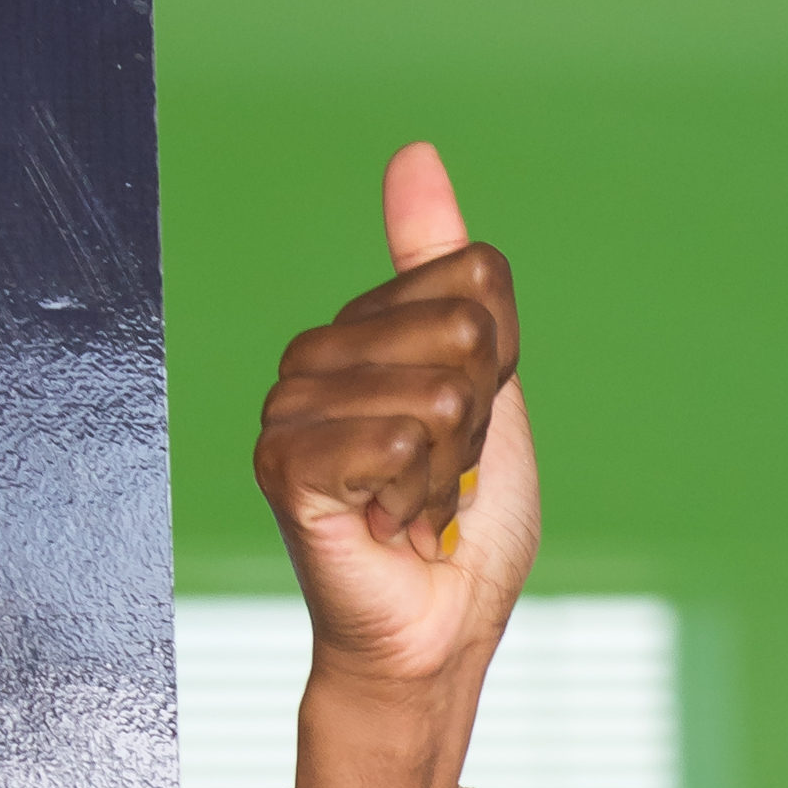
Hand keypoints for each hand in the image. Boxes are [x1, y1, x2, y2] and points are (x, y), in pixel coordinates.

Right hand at [255, 142, 542, 787]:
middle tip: (441, 479)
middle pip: (464, 332)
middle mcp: (314, 355)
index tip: (469, 429)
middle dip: (480, 424)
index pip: (476, 279)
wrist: (433, 632)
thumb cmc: (463, 524)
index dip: (502, 365)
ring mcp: (290, 406)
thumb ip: (449, 272)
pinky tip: (389, 524)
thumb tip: (413, 154)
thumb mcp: (487, 384)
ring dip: (452, 471)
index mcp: (364, 326)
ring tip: (415, 506)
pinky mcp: (285, 462)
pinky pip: (400, 439)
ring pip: (438, 391)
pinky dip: (420, 498)